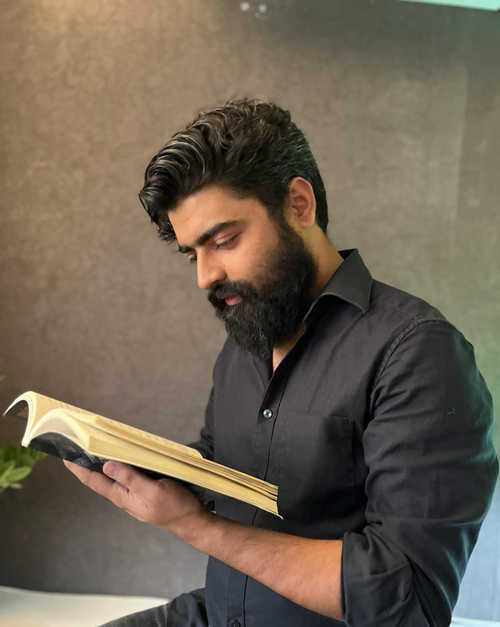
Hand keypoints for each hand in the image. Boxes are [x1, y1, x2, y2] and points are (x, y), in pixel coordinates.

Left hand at [63, 459, 209, 533]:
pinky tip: (119, 460)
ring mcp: (133, 496)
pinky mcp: (143, 492)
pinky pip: (125, 478)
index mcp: (122, 496)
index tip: (66, 457)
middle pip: (99, 480)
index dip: (79, 469)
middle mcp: (124, 496)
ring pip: (112, 479)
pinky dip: (117, 467)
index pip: (94, 481)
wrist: (191, 520)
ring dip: (100, 466)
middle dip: (86, 466)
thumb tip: (107, 465)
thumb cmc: (174, 506)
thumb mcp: (152, 490)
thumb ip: (130, 478)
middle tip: (75, 449)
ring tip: (91, 452)